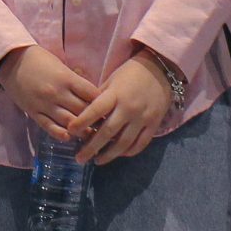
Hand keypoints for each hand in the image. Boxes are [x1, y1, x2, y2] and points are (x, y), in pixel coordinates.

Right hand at [0, 45, 97, 141]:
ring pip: (69, 122)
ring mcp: (45, 104)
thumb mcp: (60, 65)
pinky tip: (69, 137)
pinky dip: (61, 134)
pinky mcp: (34, 113)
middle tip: (106, 126)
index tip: (111, 109)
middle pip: (83, 111)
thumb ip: (75, 80)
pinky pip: (49, 127)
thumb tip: (92, 94)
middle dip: (96, 119)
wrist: (11, 61)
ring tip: (92, 136)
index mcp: (67, 78)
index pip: (91, 95)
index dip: (103, 103)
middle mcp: (57, 93)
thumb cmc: (39, 60)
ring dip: (82, 131)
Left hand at [73, 48, 176, 164]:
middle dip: (91, 147)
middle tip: (79, 158)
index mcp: (116, 94)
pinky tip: (119, 154)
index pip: (95, 111)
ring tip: (97, 161)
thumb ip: (100, 96)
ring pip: (124, 142)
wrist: (161, 70)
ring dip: (109, 155)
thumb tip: (83, 112)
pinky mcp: (154, 124)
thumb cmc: (131, 73)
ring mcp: (143, 118)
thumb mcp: (112, 79)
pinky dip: (129, 151)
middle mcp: (129, 108)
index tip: (70, 132)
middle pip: (107, 132)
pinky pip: (141, 143)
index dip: (81, 122)